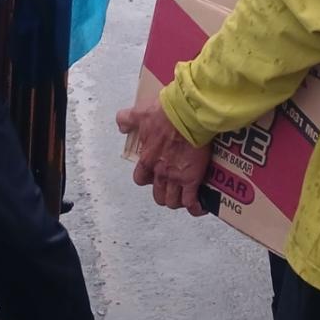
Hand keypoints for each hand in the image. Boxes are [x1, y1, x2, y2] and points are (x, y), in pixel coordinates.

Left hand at [116, 99, 210, 216]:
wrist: (187, 113)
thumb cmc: (165, 113)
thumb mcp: (140, 114)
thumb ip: (127, 120)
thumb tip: (121, 125)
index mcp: (147, 158)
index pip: (140, 179)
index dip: (147, 178)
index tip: (154, 173)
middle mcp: (160, 172)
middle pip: (158, 195)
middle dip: (164, 193)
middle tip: (172, 186)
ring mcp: (176, 177)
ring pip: (173, 201)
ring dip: (178, 201)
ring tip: (184, 196)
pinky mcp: (192, 178)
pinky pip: (191, 201)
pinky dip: (194, 206)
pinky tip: (198, 206)